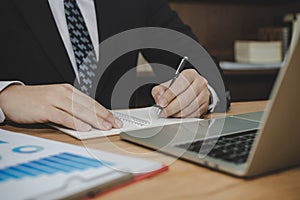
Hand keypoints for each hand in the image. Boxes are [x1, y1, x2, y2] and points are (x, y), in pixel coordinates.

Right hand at [0, 84, 122, 130]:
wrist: (12, 97)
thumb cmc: (36, 101)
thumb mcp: (57, 101)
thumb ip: (72, 110)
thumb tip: (90, 122)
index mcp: (69, 91)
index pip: (91, 102)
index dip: (105, 111)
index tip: (115, 119)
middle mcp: (64, 93)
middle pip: (88, 106)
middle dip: (104, 116)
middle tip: (115, 125)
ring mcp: (54, 100)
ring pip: (79, 110)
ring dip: (94, 120)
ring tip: (105, 127)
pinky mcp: (45, 108)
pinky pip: (63, 116)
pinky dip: (75, 122)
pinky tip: (84, 128)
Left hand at [152, 69, 209, 117]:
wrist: (191, 89)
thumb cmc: (178, 87)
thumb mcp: (166, 85)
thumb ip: (159, 91)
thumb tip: (159, 99)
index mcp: (190, 75)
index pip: (180, 85)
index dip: (170, 95)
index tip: (161, 103)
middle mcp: (200, 83)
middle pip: (186, 98)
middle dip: (172, 108)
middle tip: (164, 113)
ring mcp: (204, 95)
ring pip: (191, 108)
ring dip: (178, 114)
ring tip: (169, 115)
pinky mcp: (205, 106)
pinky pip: (195, 115)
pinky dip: (184, 118)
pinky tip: (177, 117)